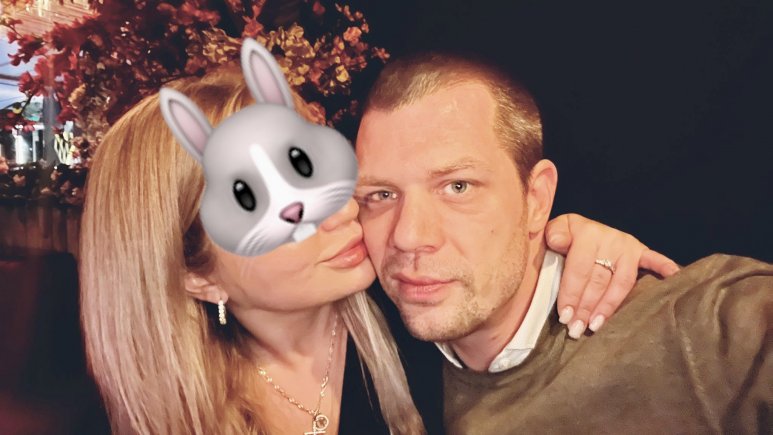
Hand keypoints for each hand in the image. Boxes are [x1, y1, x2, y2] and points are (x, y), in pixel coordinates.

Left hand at [545, 213, 679, 338]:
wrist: (581, 227)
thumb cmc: (566, 235)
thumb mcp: (555, 230)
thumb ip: (554, 234)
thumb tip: (558, 241)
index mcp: (588, 233)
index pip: (580, 269)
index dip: (571, 294)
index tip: (565, 316)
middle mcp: (612, 239)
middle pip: (599, 280)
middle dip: (586, 307)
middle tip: (577, 329)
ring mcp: (629, 246)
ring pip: (621, 283)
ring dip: (609, 306)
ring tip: (597, 325)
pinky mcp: (641, 251)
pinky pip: (655, 261)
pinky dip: (665, 268)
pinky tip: (674, 277)